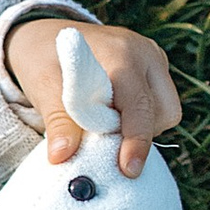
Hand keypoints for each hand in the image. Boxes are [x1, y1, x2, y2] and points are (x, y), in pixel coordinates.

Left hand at [4, 16, 180, 179]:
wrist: (47, 39)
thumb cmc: (44, 61)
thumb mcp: (43, 87)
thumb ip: (57, 121)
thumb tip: (61, 157)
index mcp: (120, 52)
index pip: (139, 103)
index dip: (136, 140)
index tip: (128, 170)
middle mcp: (145, 53)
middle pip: (163, 110)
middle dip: (138, 133)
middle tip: (102, 138)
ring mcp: (154, 60)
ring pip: (166, 111)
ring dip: (139, 127)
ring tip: (104, 122)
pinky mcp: (155, 71)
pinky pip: (161, 106)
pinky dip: (140, 120)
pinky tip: (113, 115)